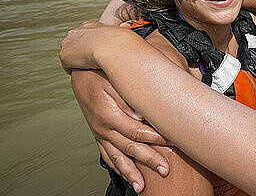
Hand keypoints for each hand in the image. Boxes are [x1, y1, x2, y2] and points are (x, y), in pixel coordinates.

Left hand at [60, 21, 118, 72]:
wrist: (109, 47)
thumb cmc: (118, 40)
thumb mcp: (120, 31)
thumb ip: (119, 30)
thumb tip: (128, 27)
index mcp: (88, 25)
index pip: (84, 35)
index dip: (90, 44)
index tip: (96, 51)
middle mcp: (75, 32)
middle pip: (74, 44)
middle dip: (80, 51)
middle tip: (90, 60)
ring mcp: (68, 44)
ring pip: (70, 55)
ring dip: (77, 60)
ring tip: (87, 67)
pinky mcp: (65, 57)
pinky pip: (68, 66)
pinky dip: (75, 69)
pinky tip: (84, 71)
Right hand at [71, 69, 170, 192]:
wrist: (80, 75)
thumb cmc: (99, 74)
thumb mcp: (114, 80)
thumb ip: (128, 98)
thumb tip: (142, 114)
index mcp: (108, 115)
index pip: (136, 132)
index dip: (155, 138)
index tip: (171, 142)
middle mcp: (103, 128)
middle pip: (129, 148)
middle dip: (148, 160)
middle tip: (164, 170)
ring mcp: (99, 133)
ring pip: (116, 157)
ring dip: (130, 172)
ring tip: (141, 186)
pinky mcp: (98, 134)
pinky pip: (106, 154)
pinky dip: (116, 166)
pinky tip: (125, 174)